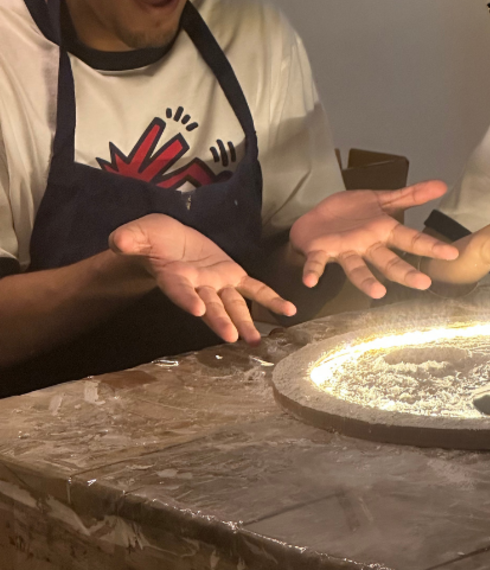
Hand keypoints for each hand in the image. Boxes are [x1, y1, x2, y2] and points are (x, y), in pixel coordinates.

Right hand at [109, 213, 295, 344]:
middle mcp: (196, 287)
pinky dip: (270, 299)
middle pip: (209, 306)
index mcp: (173, 278)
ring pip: (233, 304)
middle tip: (231, 337)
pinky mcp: (231, 274)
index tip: (195, 309)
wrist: (167, 240)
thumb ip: (130, 238)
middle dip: (220, 321)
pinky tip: (288, 310)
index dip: (186, 299)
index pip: (179, 290)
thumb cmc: (150, 239)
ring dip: (245, 321)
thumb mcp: (138, 233)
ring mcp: (216, 283)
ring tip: (256, 340)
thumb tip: (117, 241)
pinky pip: (254, 289)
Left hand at [289, 181, 457, 297]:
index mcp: (382, 232)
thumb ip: (410, 196)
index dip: (430, 246)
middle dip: (404, 272)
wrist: (315, 220)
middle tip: (422, 283)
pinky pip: (316, 263)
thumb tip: (442, 185)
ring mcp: (344, 251)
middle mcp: (366, 246)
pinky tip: (310, 281)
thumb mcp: (381, 200)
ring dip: (365, 280)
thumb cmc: (350, 214)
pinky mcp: (320, 251)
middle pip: (388, 260)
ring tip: (377, 292)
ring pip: (357, 267)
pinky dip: (313, 272)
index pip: (410, 239)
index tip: (451, 254)